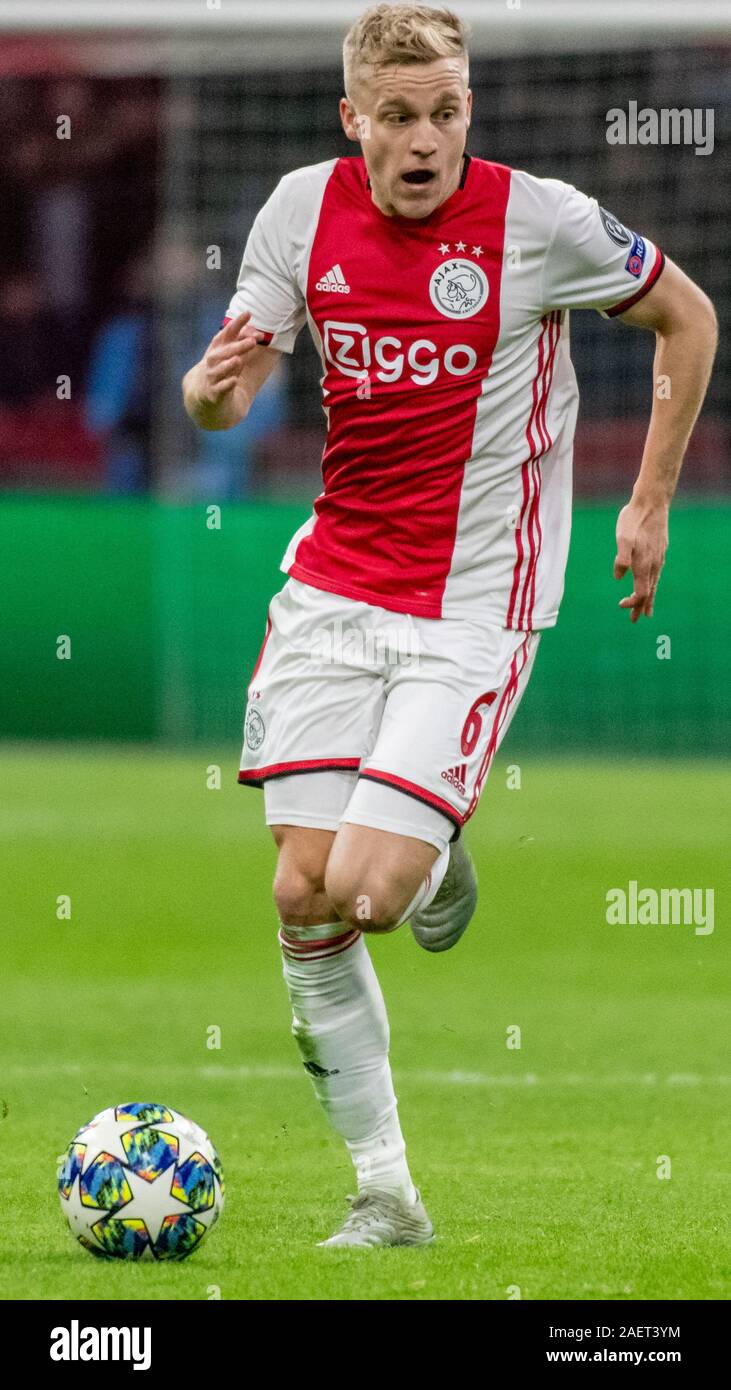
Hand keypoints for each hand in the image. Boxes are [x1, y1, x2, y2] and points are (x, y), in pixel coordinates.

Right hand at [198, 311, 264, 416]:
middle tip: (253, 342)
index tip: (248, 313)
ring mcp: (212, 376)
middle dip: (238, 346)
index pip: (227, 333)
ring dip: (229, 364)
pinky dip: (226, 384)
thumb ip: (243, 342)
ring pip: (219, 369)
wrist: (202, 391)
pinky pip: (220, 388)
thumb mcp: (229, 353)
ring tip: (238, 359)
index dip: (237, 323)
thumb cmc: (220, 367)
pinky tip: (234, 380)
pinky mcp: (213, 392)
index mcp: (218, 347)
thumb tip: (259, 333)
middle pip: (225, 351)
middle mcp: (213, 360)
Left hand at [613, 495, 668, 622]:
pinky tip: (651, 583)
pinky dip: (653, 584)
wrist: (652, 502)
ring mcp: (659, 557)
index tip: (620, 604)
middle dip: (641, 607)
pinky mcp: (661, 550)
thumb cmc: (634, 519)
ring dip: (649, 598)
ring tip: (646, 609)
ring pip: (655, 583)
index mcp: (644, 564)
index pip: (641, 593)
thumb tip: (618, 577)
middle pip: (649, 592)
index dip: (632, 602)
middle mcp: (654, 564)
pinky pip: (657, 573)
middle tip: (634, 620)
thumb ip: (621, 558)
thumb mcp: (623, 538)